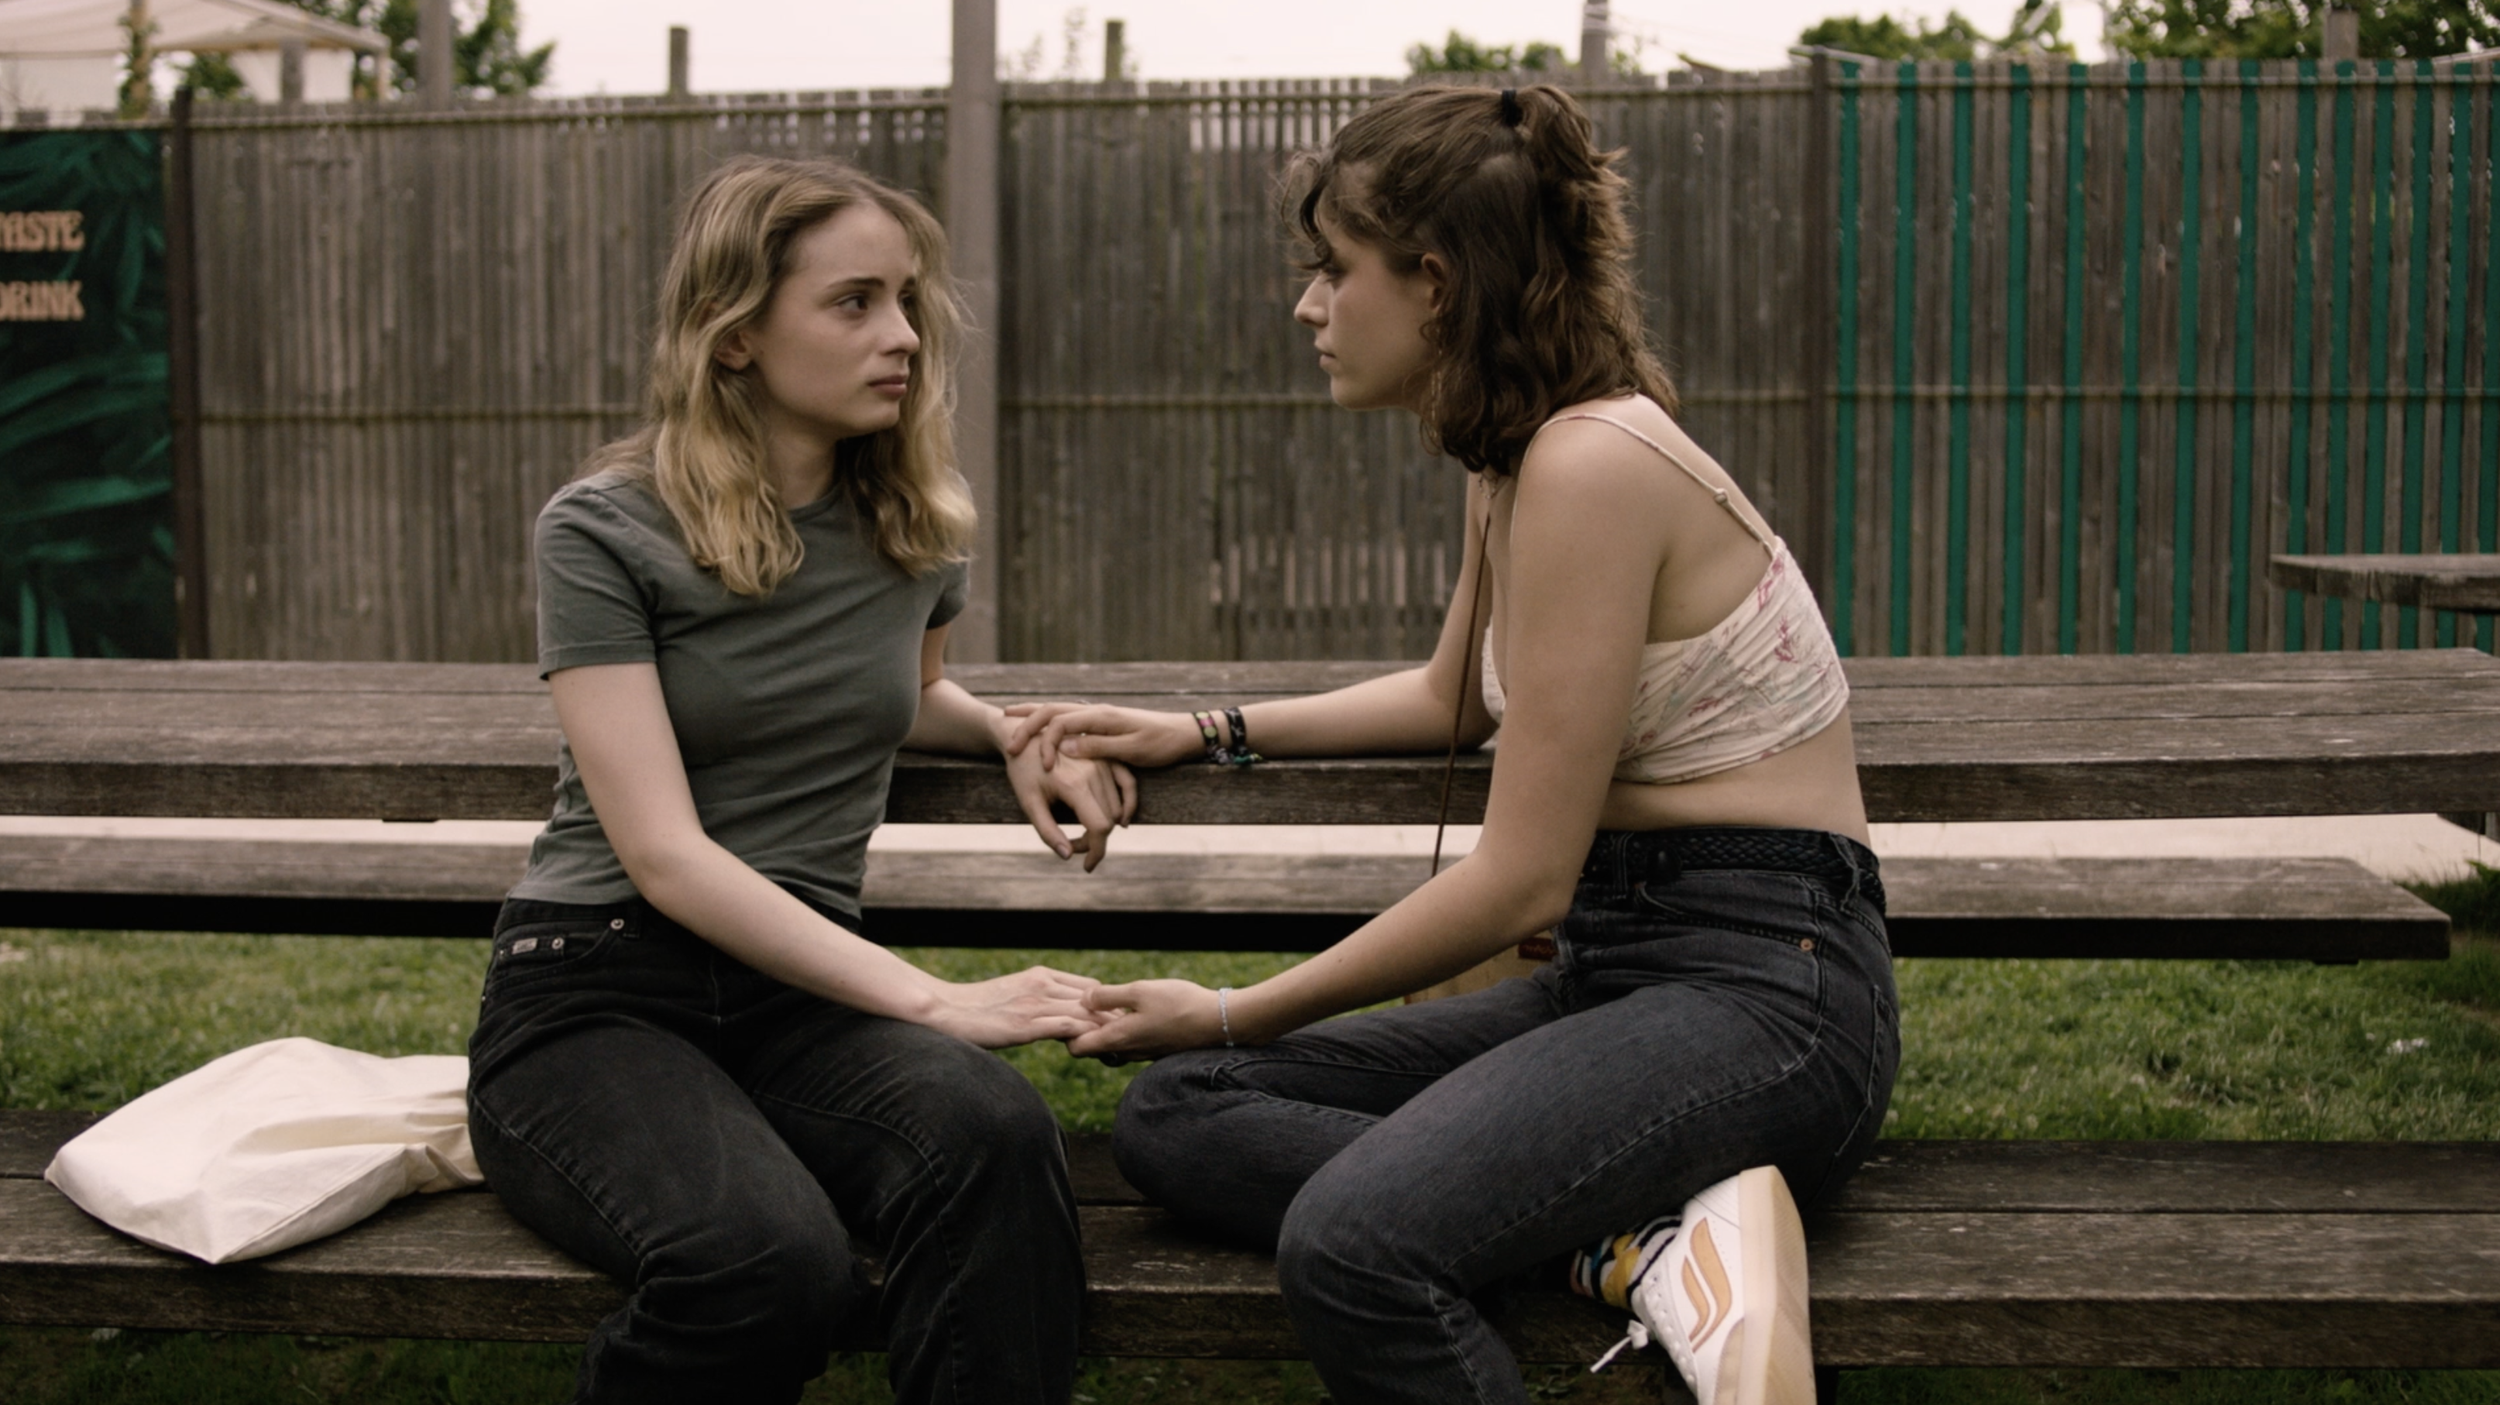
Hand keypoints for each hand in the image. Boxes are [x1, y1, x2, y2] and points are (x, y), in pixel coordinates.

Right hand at [922, 965, 1108, 1048]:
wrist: (946, 1009)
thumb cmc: (978, 1007)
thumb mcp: (1016, 993)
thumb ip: (1040, 999)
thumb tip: (1061, 1018)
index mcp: (1041, 975)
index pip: (1091, 986)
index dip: (1105, 1006)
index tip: (1113, 1025)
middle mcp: (1042, 985)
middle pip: (1095, 999)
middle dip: (1111, 1020)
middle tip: (1124, 1041)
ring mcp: (1035, 1004)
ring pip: (1086, 1013)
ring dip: (1103, 1031)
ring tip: (1114, 1050)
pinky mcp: (1026, 1025)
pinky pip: (1068, 1028)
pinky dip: (1084, 1038)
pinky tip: (1089, 1052)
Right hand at [1003, 703, 1205, 770]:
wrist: (1184, 734)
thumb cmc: (1161, 744)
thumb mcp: (1132, 749)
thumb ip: (1098, 747)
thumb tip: (1064, 747)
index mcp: (1101, 717)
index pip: (1060, 722)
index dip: (1045, 742)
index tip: (1042, 765)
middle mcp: (1095, 712)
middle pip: (1051, 710)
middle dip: (1026, 722)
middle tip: (1007, 739)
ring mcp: (1097, 716)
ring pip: (1056, 710)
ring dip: (1032, 716)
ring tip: (1008, 719)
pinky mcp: (1101, 724)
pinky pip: (1066, 718)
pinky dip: (1047, 721)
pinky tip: (1037, 727)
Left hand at [1003, 729, 1134, 869]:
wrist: (1024, 735)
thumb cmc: (1022, 770)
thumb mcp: (1028, 803)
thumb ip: (1047, 831)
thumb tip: (1067, 856)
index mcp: (1074, 784)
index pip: (1100, 828)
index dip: (1095, 852)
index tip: (1087, 866)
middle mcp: (1094, 771)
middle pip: (1110, 821)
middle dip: (1095, 841)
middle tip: (1072, 845)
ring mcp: (1103, 762)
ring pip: (1118, 808)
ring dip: (1105, 826)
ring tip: (1081, 832)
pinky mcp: (1107, 757)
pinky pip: (1128, 785)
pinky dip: (1126, 805)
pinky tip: (1120, 820)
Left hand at [1065, 979, 1231, 1059]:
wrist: (1220, 1021)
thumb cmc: (1180, 1004)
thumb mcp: (1140, 991)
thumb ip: (1108, 996)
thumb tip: (1083, 999)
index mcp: (1118, 1039)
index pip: (1076, 1048)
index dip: (1065, 1031)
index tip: (1069, 1010)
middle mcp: (1127, 1052)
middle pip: (1091, 1048)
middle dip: (1083, 1028)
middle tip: (1085, 1003)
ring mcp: (1142, 1052)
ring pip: (1111, 1045)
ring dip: (1104, 1027)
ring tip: (1106, 1003)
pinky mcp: (1156, 1048)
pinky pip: (1129, 1042)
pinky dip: (1122, 1028)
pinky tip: (1130, 1009)